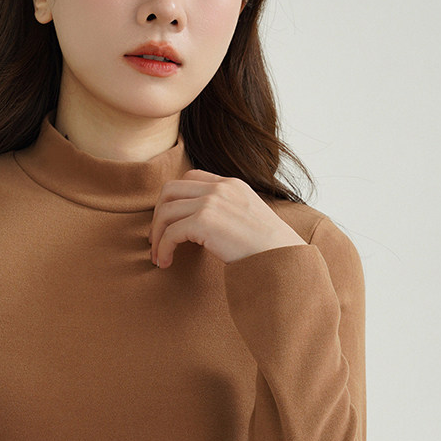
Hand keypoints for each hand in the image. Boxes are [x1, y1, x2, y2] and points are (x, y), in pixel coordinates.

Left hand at [148, 170, 305, 267]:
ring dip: (157, 235)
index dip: (173, 200)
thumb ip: (227, 211)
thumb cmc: (269, 248)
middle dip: (158, 215)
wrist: (283, 259)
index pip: (190, 178)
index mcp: (230, 184)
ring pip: (165, 211)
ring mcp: (211, 202)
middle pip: (170, 190)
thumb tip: (201, 227)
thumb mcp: (249, 217)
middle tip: (156, 239)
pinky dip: (163, 248)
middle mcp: (220, 188)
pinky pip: (170, 232)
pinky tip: (166, 262)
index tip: (169, 223)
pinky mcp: (204, 221)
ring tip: (158, 256)